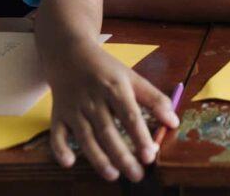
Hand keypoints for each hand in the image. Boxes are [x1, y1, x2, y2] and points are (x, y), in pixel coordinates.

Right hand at [45, 44, 176, 181]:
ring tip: (113, 175)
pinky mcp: (58, 115)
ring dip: (97, 158)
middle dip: (122, 156)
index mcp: (115, 88)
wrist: (69, 54)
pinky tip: (68, 163)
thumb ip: (154, 98)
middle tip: (137, 175)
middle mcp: (93, 100)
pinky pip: (56, 134)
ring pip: (85, 137)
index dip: (140, 136)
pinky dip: (60, 149)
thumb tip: (173, 121)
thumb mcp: (133, 77)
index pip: (130, 116)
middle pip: (108, 131)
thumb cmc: (106, 70)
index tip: (150, 156)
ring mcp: (74, 109)